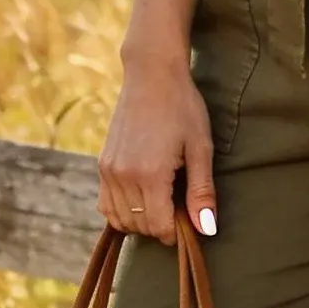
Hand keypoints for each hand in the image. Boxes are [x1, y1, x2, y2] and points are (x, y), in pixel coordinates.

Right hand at [98, 47, 217, 244]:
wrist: (151, 75)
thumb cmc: (183, 108)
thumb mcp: (201, 148)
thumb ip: (202, 192)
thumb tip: (206, 230)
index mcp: (151, 174)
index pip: (159, 226)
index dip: (176, 232)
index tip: (189, 223)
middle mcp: (124, 175)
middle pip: (140, 225)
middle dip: (161, 227)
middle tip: (179, 209)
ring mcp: (108, 170)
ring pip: (120, 218)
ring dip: (142, 221)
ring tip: (162, 203)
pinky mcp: (102, 164)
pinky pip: (105, 204)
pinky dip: (122, 211)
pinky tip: (141, 199)